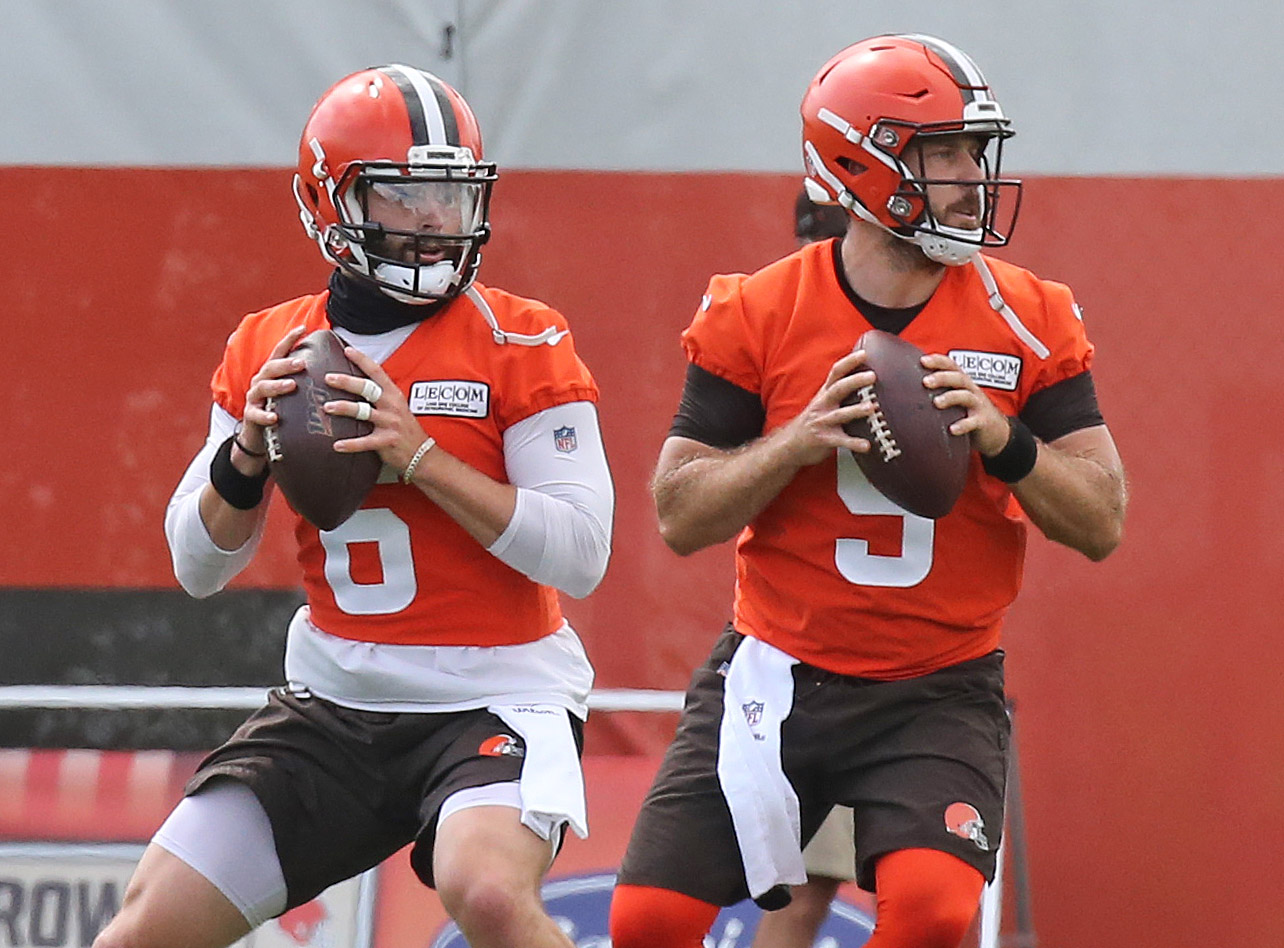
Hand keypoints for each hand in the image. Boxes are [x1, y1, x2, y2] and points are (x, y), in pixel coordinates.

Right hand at [238, 326, 309, 460]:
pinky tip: (274, 417)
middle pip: (271, 367)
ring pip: (262, 388)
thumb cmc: (283, 410)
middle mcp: (261, 381)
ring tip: (292, 385)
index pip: (280, 352)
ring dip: (277, 386)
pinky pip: (255, 415)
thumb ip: (306, 381)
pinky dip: (264, 415)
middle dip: (286, 364)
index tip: (303, 328)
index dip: (290, 339)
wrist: (260, 436)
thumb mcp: (294, 393)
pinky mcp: (251, 416)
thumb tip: (336, 370)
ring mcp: (254, 398)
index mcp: (272, 373)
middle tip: (302, 363)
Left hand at [324, 346, 428, 471]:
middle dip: (346, 382)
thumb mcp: (397, 406)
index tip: (347, 350)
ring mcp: (389, 423)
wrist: (422, 453)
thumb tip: (356, 384)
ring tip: (327, 407)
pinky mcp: (386, 441)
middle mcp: (391, 406)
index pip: (377, 372)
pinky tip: (336, 445)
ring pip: (363, 412)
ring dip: (343, 408)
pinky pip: (364, 442)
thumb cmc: (405, 429)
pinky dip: (349, 444)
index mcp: (393, 394)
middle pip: (367, 388)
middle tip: (329, 378)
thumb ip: (380, 396)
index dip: (362, 360)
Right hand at [782, 348, 875, 466]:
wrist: (789, 444)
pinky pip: (840, 441)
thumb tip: (865, 378)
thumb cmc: (813, 421)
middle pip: (838, 389)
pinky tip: (866, 445)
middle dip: (855, 381)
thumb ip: (840, 392)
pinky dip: (854, 443)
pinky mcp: (823, 439)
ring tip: (872, 407)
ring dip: (856, 410)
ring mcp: (822, 422)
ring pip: (840, 414)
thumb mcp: (823, 402)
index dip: (849, 362)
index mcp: (825, 394)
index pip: (836, 372)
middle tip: (872, 376)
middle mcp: (822, 405)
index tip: (864, 353)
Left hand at [920, 352, 1010, 455]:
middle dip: (942, 377)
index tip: (922, 360)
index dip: (938, 361)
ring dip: (950, 397)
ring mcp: (978, 405)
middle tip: (925, 381)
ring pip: (965, 396)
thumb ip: (939, 391)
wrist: (996, 431)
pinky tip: (952, 429)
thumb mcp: (956, 398)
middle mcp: (971, 390)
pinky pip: (973, 422)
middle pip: (958, 378)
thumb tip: (907, 387)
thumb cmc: (968, 412)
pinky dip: (963, 425)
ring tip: (936, 403)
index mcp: (962, 382)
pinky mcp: (983, 421)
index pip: (951, 366)